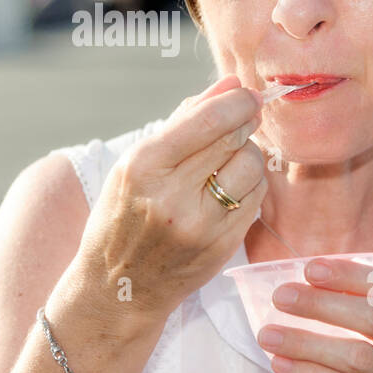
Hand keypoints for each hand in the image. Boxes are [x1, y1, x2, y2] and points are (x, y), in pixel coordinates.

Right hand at [74, 75, 267, 321]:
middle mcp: (171, 197)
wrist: (118, 287)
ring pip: (251, 169)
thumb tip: (232, 84)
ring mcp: (199, 227)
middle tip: (246, 117)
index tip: (247, 94)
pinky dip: (249, 186)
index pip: (207, 121)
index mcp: (142, 167)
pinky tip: (231, 187)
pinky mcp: (221, 248)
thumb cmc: (123, 216)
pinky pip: (254, 200)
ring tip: (231, 157)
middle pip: (233, 140)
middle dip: (246, 122)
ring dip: (249, 155)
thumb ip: (184, 120)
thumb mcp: (136, 163)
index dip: (237, 101)